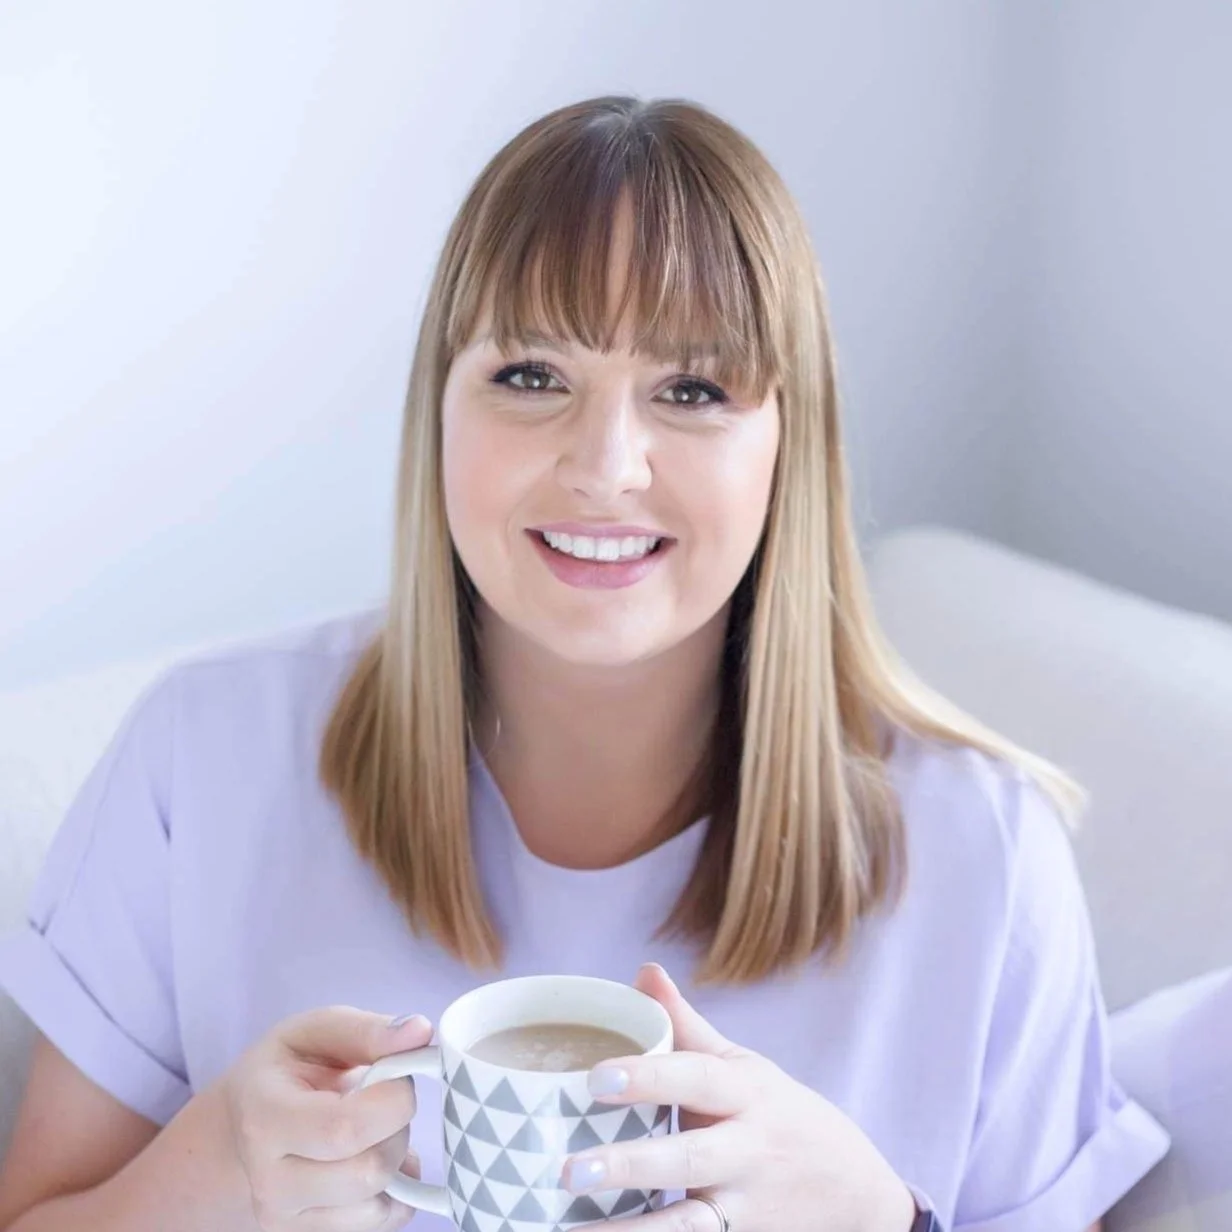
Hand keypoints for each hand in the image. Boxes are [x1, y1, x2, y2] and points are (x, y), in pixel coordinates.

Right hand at [221, 1006, 431, 1230]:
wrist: (244, 1124)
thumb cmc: (286, 1069)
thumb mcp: (317, 1031)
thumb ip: (368, 1031)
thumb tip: (421, 1031)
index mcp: (265, 1119)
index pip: (344, 1130)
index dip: (393, 1100)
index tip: (397, 1073)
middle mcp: (269, 1182)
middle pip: (370, 1171)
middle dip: (398, 1128)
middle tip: (385, 1101)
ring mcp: (286, 1221)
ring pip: (380, 1204)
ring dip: (397, 1161)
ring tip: (374, 1130)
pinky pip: (382, 1224)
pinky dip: (396, 1192)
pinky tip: (373, 1158)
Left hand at [562, 965, 916, 1231]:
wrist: (856, 1191)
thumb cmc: (778, 1114)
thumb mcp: (742, 1066)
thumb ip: (687, 1026)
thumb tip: (644, 970)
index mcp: (744, 1092)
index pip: (695, 1078)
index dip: (647, 1077)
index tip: (595, 1078)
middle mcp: (748, 1149)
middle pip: (689, 1158)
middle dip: (630, 1165)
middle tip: (569, 1169)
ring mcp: (747, 1205)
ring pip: (690, 1224)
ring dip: (632, 1231)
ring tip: (573, 1228)